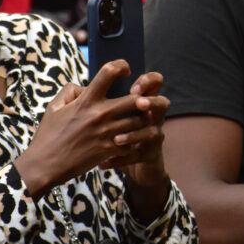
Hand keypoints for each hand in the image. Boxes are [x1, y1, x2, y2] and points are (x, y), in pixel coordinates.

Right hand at [14, 61, 160, 198]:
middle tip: (141, 99)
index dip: (121, 65)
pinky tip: (129, 139)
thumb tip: (86, 86)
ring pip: (139, 121)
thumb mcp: (54, 107)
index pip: (109, 72)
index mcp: (86, 100)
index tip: (125, 70)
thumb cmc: (48, 135)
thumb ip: (70, 91)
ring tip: (138, 118)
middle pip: (135, 99)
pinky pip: (132, 142)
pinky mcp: (109, 150)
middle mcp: (100, 114)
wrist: (45, 165)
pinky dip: (134, 140)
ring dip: (141, 119)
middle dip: (141, 98)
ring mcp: (107, 133)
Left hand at [100, 71, 169, 188]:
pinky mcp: (148, 155)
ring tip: (116, 139)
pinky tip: (103, 163)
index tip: (132, 86)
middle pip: (162, 103)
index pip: (153, 82)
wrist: (135, 163)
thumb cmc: (117, 131)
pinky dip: (121, 159)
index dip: (147, 80)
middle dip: (152, 101)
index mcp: (143, 102)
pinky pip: (138, 156)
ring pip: (152, 132)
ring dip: (135, 135)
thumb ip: (97, 97)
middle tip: (140, 103)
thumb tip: (81, 91)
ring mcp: (153, 137)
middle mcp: (152, 117)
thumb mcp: (113, 112)